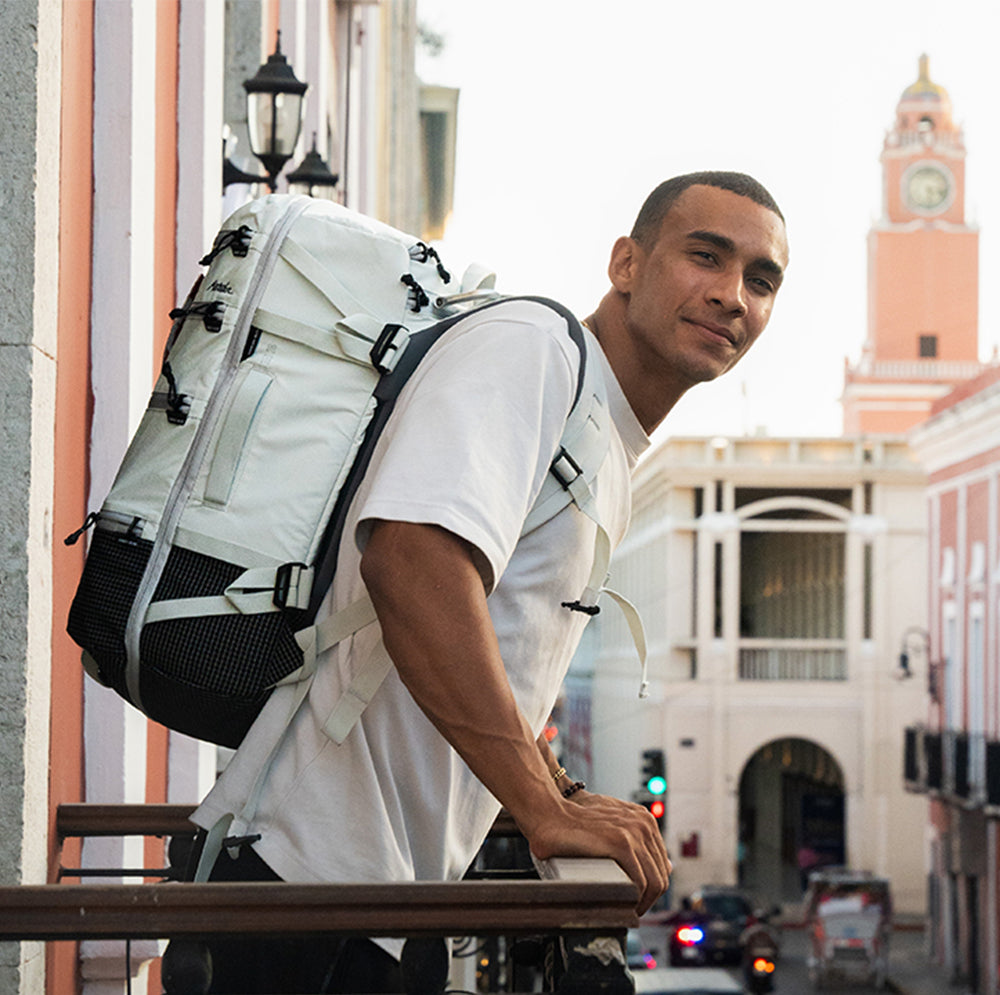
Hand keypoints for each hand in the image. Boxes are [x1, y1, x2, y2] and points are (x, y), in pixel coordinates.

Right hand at [524, 792, 671, 914]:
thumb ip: (635, 840)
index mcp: (644, 819)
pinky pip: (640, 881)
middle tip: (632, 911)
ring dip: (643, 903)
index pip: (662, 864)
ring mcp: (634, 832)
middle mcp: (644, 823)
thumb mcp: (611, 824)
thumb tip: (664, 865)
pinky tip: (622, 905)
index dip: (651, 887)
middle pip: (661, 874)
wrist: (549, 814)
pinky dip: (634, 899)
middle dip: (649, 899)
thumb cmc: (574, 822)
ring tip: (627, 912)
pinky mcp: (621, 843)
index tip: (637, 899)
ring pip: (654, 882)